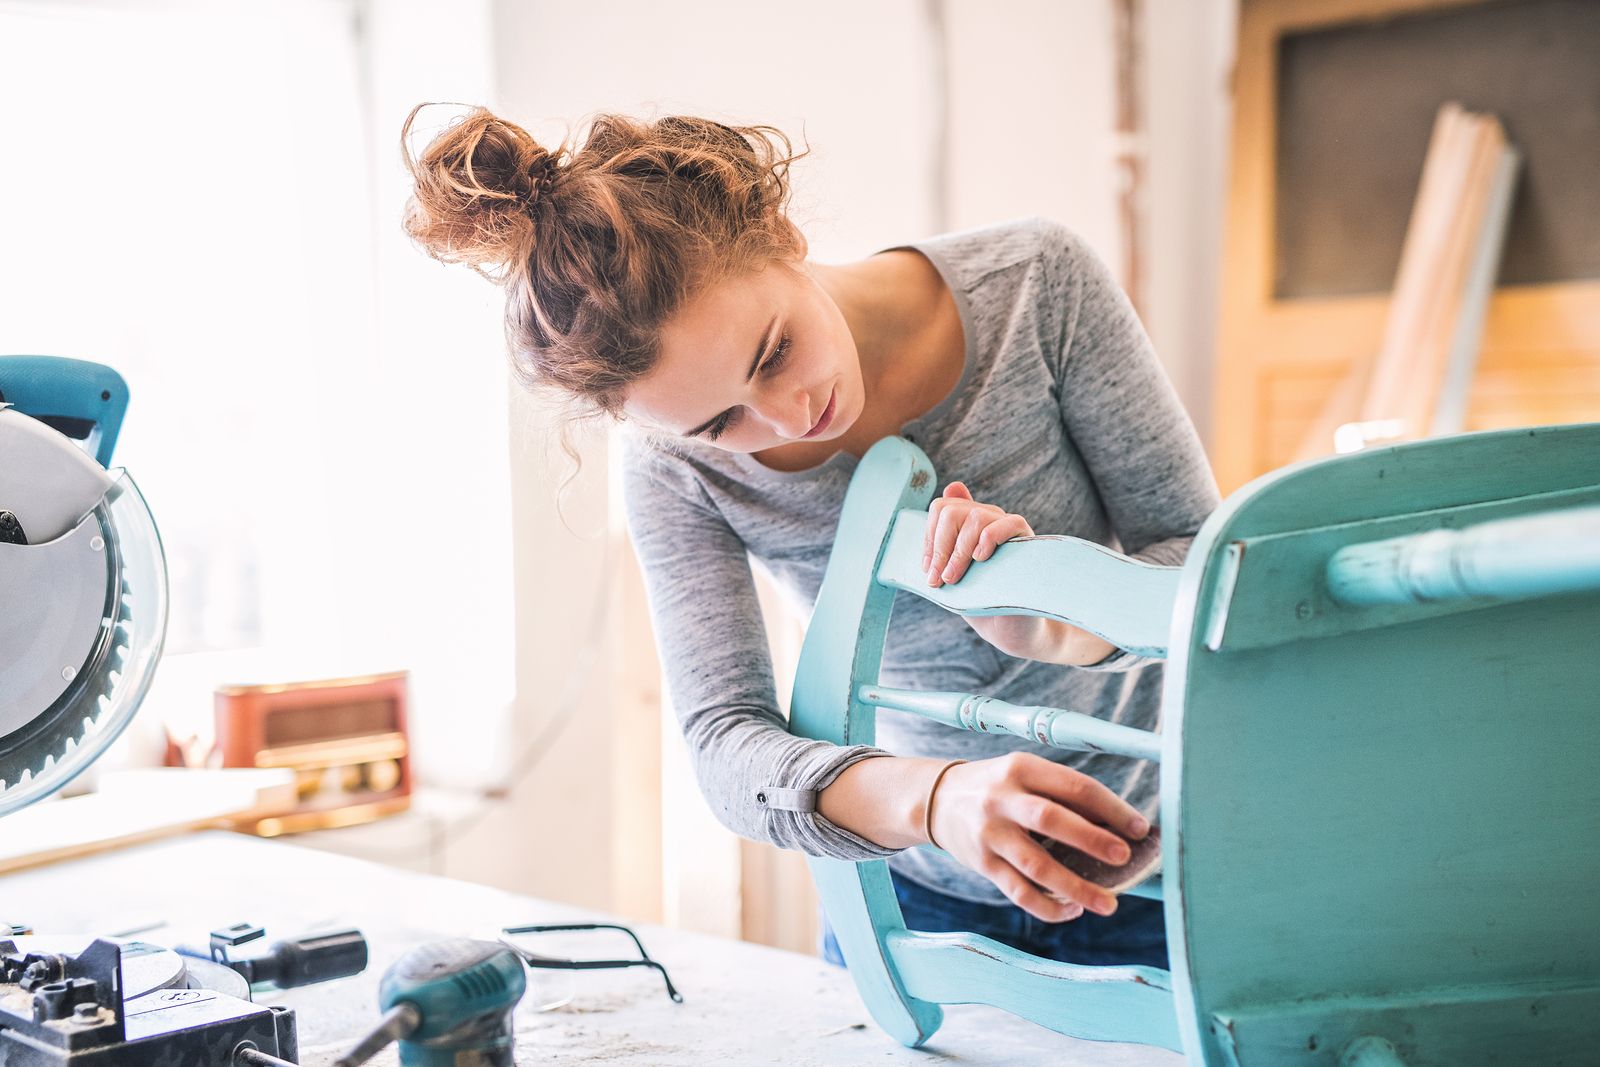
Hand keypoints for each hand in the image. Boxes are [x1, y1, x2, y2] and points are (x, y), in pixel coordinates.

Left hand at [922, 482, 1043, 654]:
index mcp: (968, 523)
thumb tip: (927, 511)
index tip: (928, 569)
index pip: (942, 508)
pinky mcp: (1027, 539)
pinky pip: (1009, 523)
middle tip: (939, 579)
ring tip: (955, 577)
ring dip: (959, 551)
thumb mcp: (951, 572)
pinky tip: (981, 559)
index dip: (929, 537)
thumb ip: (939, 546)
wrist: (1009, 628)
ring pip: (976, 517)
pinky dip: (989, 538)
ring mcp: (1008, 527)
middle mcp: (988, 518)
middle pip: (953, 511)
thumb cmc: (979, 599)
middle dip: (940, 547)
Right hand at [927, 753, 1148, 921]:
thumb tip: (1118, 827)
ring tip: (1108, 904)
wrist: (936, 800)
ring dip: (1076, 887)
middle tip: (1125, 857)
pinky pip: (1018, 891)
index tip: (1140, 828)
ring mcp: (990, 833)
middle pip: (1051, 820)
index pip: (1075, 786)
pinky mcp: (982, 864)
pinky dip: (1048, 906)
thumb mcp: (1024, 775)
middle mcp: (1003, 799)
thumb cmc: (997, 788)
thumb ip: (1062, 795)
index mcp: (1022, 768)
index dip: (1111, 808)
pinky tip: (1072, 909)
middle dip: (1092, 840)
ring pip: (1036, 865)